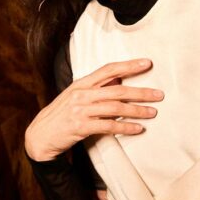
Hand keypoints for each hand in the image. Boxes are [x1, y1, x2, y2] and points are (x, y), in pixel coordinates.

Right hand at [24, 59, 162, 161]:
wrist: (39, 136)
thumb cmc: (61, 116)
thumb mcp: (75, 97)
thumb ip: (95, 89)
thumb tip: (119, 81)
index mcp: (81, 83)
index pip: (108, 69)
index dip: (129, 65)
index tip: (147, 63)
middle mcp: (81, 94)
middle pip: (117, 90)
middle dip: (141, 92)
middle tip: (159, 95)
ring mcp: (80, 110)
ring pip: (115, 108)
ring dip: (137, 111)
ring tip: (152, 113)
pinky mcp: (80, 127)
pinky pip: (108, 126)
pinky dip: (125, 127)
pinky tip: (138, 129)